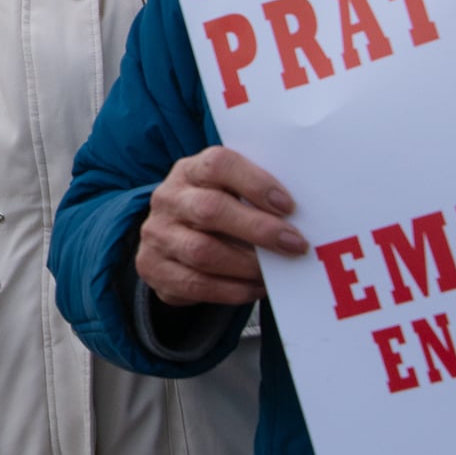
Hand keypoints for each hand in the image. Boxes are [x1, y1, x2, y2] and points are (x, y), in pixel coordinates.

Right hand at [135, 146, 306, 307]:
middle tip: (295, 244)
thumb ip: (253, 195)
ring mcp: (157, 235)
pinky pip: (197, 284)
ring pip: (203, 252)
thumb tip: (301, 215)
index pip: (218, 165)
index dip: (255, 183)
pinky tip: (256, 287)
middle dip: (259, 229)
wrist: (169, 240)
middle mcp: (168, 199)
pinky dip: (233, 289)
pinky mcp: (153, 268)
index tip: (288, 205)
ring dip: (247, 264)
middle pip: (211, 210)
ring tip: (275, 272)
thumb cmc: (214, 211)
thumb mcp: (226, 192)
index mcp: (189, 170)